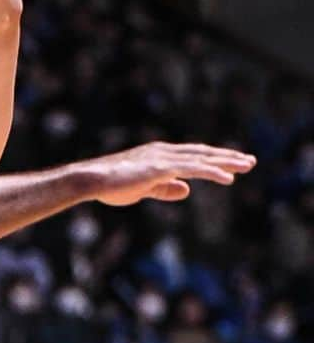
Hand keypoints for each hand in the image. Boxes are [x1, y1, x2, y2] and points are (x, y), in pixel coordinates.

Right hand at [84, 142, 255, 206]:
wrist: (92, 180)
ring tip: (247, 165)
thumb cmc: (110, 185)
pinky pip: (193, 169)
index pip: (192, 156)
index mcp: (159, 155)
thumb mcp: (142, 189)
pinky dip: (212, 173)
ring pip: (202, 159)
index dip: (213, 160)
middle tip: (249, 161)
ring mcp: (163, 158)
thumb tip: (186, 190)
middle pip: (202, 153)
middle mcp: (164, 152)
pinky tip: (228, 179)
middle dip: (227, 157)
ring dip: (226, 162)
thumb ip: (165, 189)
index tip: (231, 164)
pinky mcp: (161, 167)